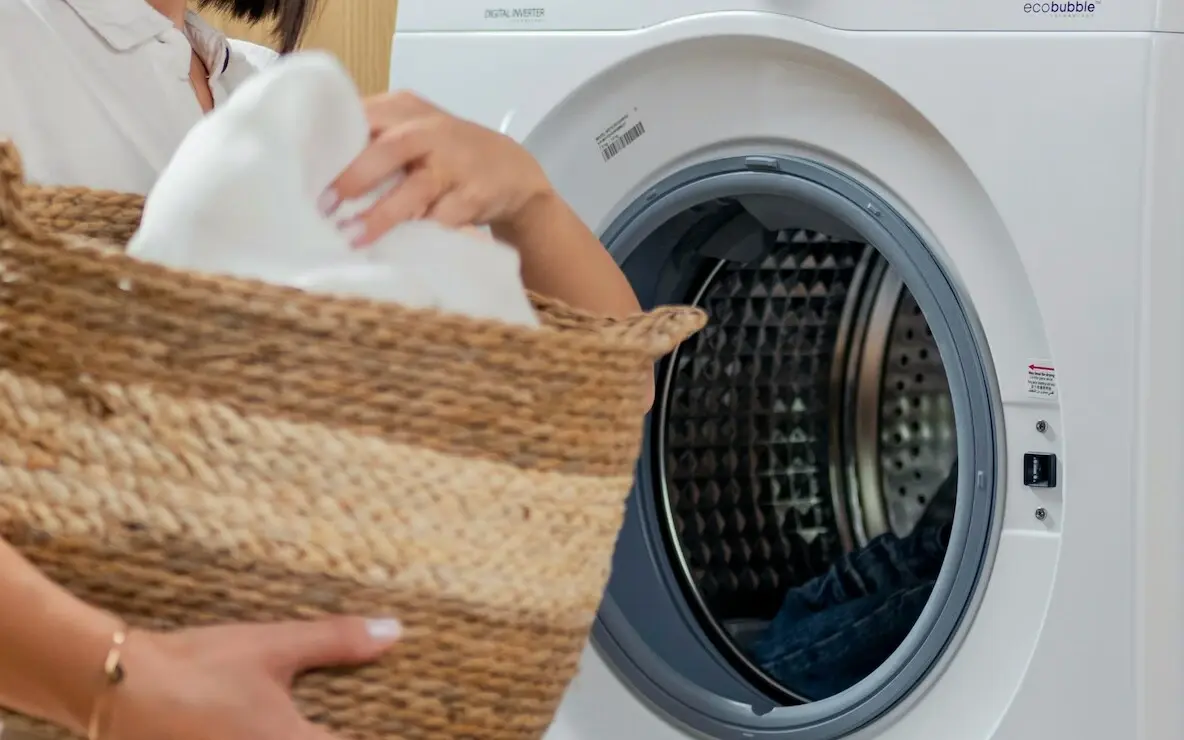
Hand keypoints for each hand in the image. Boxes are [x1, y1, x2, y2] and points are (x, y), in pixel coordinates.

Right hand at [100, 617, 401, 739]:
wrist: (115, 688)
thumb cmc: (199, 668)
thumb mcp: (274, 649)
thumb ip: (338, 643)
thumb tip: (394, 631)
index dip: (380, 735)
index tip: (399, 726)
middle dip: (337, 736)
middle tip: (344, 719)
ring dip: (302, 738)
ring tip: (300, 720)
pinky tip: (261, 727)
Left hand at [328, 91, 552, 245]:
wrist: (511, 170)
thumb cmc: (446, 153)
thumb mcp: (412, 131)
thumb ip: (372, 141)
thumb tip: (316, 174)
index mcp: (405, 109)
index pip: (362, 117)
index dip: (332, 143)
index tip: (303, 170)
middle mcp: (430, 131)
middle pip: (388, 148)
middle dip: (354, 177)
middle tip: (324, 205)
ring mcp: (455, 163)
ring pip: (415, 189)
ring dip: (382, 216)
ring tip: (353, 236)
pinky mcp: (473, 195)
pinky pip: (441, 219)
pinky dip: (416, 234)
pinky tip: (395, 249)